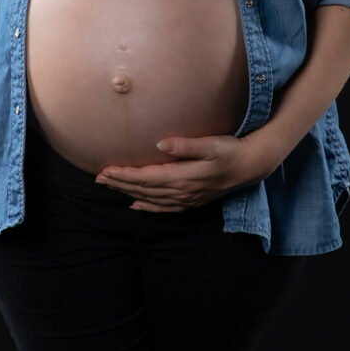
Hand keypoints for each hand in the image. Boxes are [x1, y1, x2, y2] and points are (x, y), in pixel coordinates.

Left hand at [94, 133, 268, 211]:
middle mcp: (181, 191)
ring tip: (110, 186)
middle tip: (98, 178)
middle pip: (144, 190)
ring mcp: (186, 199)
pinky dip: (148, 207)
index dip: (124, 175)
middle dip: (120, 184)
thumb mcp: (212, 144)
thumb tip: (160, 142)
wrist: (251, 166)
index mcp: (183, 176)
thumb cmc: (231, 150)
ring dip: (128, 193)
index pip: (146, 177)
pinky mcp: (191, 200)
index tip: (105, 170)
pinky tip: (136, 205)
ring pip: (150, 199)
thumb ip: (186, 145)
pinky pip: (164, 208)